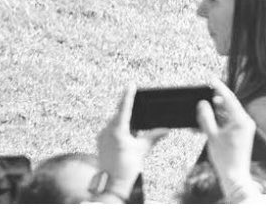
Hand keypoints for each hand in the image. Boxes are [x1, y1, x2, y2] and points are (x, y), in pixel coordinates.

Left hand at [95, 84, 167, 199]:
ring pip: (114, 124)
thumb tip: (166, 129)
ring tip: (132, 136)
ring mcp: (102, 134)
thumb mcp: (142, 150)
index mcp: (118, 130)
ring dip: (123, 126)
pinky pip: (109, 131)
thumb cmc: (129, 166)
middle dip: (129, 116)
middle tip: (137, 116)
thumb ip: (153, 137)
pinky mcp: (99, 139)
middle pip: (120, 116)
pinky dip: (117, 132)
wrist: (113, 181)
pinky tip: (124, 141)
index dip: (128, 96)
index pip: (125, 109)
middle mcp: (107, 129)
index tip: (131, 85)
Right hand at [197, 79, 257, 200]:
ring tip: (201, 112)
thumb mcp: (211, 134)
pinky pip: (229, 120)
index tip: (209, 78)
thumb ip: (206, 116)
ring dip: (215, 110)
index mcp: (240, 120)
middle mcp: (245, 122)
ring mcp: (244, 128)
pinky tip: (207, 120)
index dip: (218, 86)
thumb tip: (202, 103)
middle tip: (202, 94)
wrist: (235, 176)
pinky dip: (219, 118)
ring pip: (227, 112)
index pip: (228, 98)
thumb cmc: (224, 157)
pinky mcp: (241, 133)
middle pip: (228, 103)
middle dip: (214, 99)